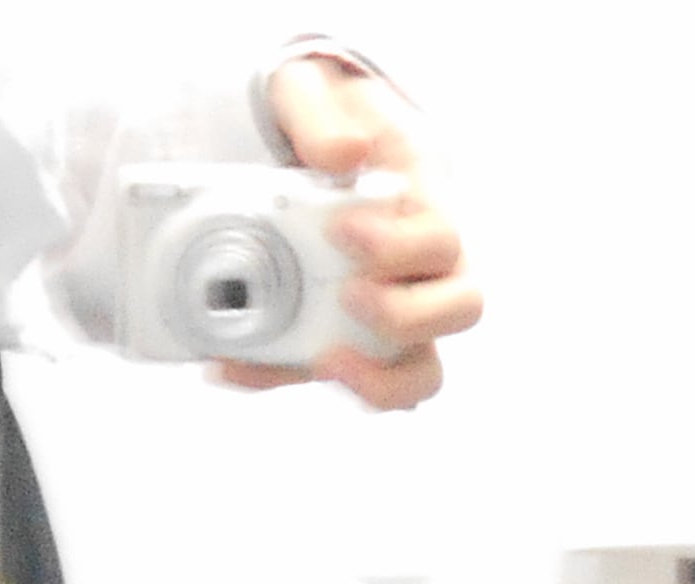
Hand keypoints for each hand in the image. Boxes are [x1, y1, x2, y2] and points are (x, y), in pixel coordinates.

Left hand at [223, 57, 481, 411]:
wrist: (309, 141)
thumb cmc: (329, 118)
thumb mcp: (316, 94)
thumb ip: (322, 117)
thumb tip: (342, 156)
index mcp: (426, 202)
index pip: (444, 240)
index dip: (401, 248)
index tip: (343, 229)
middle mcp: (424, 266)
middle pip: (459, 310)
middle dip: (405, 314)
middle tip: (349, 297)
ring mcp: (392, 309)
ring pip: (420, 369)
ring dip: (378, 377)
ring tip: (323, 360)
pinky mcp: (347, 337)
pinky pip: (337, 376)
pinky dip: (286, 379)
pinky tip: (235, 366)